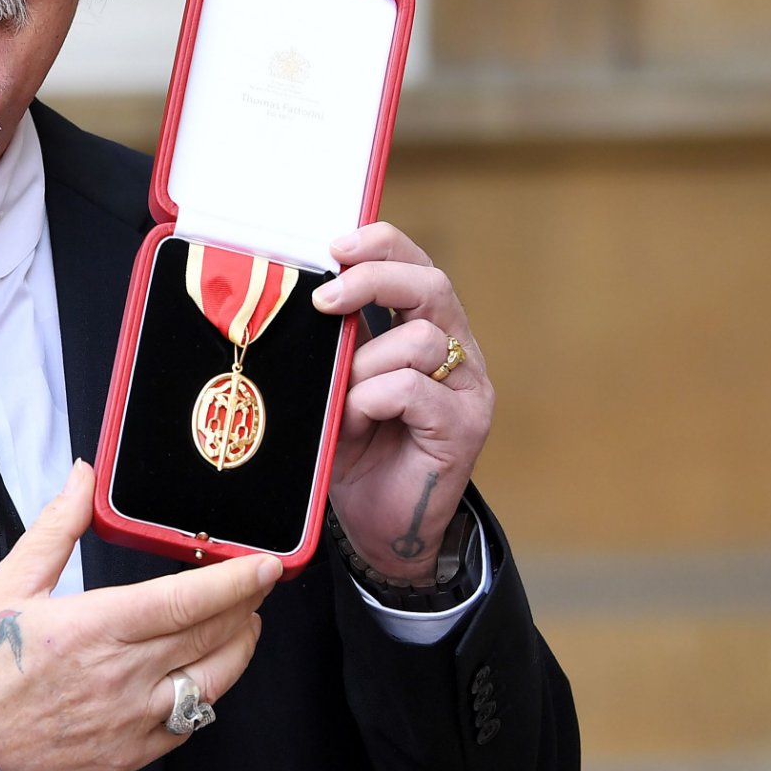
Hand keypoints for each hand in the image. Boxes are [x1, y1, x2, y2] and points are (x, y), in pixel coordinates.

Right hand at [0, 461, 281, 770]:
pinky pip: (189, 723)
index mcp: (92, 629)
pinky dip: (206, 695)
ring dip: (237, 649)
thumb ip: (55, 527)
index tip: (267, 565)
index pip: (186, 600)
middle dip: (245, 606)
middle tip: (256, 584)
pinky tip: (201, 674)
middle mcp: (120, 677)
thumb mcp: (8, 585)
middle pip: (211, 636)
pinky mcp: (130, 755)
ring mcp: (130, 721)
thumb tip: (83, 477)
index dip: (236, 581)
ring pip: (213, 683)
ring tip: (240, 624)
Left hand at [310, 222, 493, 580]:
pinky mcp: (465, 427)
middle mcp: (458, 351)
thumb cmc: (356, 452)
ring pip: (420, 339)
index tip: (333, 246)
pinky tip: (357, 422)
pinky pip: (414, 389)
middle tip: (326, 299)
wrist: (379, 526)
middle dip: (374, 279)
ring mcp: (468, 389)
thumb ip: (338, 345)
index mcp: (427, 328)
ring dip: (365, 363)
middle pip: (432, 283)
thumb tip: (303, 297)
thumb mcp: (339, 385)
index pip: (416, 264)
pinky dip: (374, 399)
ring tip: (342, 397)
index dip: (380, 245)